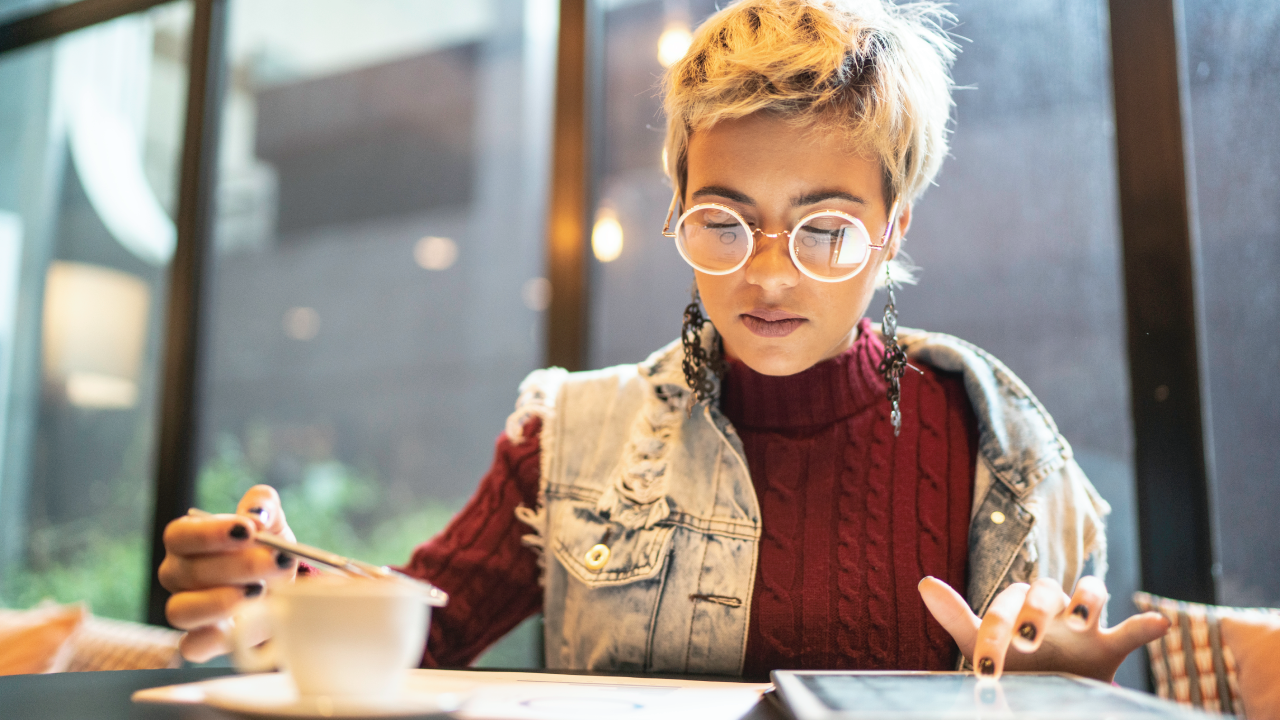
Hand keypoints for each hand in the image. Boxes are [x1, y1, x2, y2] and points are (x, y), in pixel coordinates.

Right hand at [158, 485, 298, 661]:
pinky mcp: (201, 640)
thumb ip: (263, 504)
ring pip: (181, 610)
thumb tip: (256, 513)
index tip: (248, 530)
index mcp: (186, 540)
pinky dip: (215, 638)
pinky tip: (244, 623)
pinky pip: (192, 646)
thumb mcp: (271, 520)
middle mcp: (177, 575)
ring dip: (222, 601)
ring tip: (260, 591)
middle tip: (276, 561)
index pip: (179, 535)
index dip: (211, 534)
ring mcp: (186, 609)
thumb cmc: (266, 548)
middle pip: (188, 572)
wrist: (284, 586)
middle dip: (238, 566)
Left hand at [919, 575, 1170, 681]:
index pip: (1009, 600)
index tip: (985, 668)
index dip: (995, 629)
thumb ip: (956, 615)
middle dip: (1038, 609)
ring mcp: (1084, 626)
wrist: (1039, 692)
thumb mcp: (979, 641)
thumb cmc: (1008, 661)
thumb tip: (924, 581)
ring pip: (1092, 592)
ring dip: (1086, 599)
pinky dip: (1147, 624)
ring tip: (1079, 620)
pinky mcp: (1109, 648)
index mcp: (1020, 602)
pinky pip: (1132, 631)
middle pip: (1050, 588)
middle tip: (1027, 640)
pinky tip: (1159, 623)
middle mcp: (1052, 607)